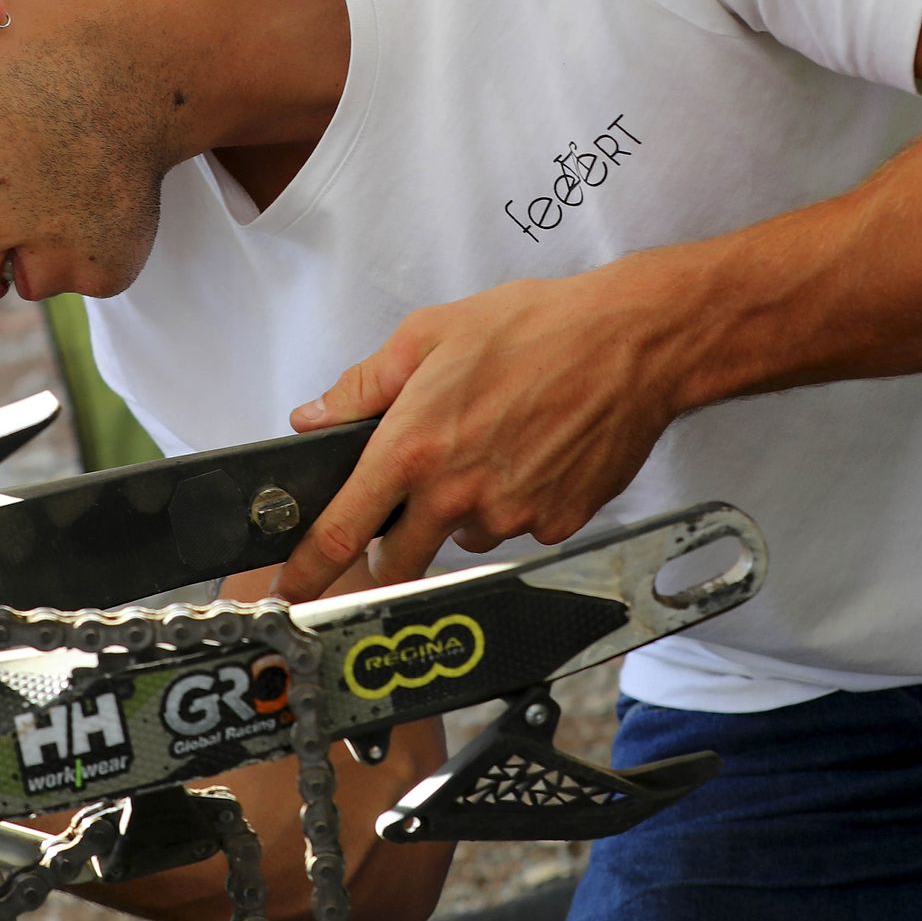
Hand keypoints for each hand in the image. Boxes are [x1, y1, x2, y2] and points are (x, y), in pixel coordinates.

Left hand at [270, 268, 688, 602]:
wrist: (631, 344)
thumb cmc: (536, 329)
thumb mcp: (430, 335)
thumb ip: (363, 385)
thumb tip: (314, 417)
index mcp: (413, 448)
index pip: (342, 531)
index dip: (306, 571)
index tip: (289, 591)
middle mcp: (457, 494)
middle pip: (398, 560)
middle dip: (389, 548)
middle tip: (407, 506)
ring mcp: (510, 517)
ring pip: (462, 537)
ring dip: (460, 512)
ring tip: (492, 444)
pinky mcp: (556, 525)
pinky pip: (518, 530)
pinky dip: (515, 504)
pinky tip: (533, 454)